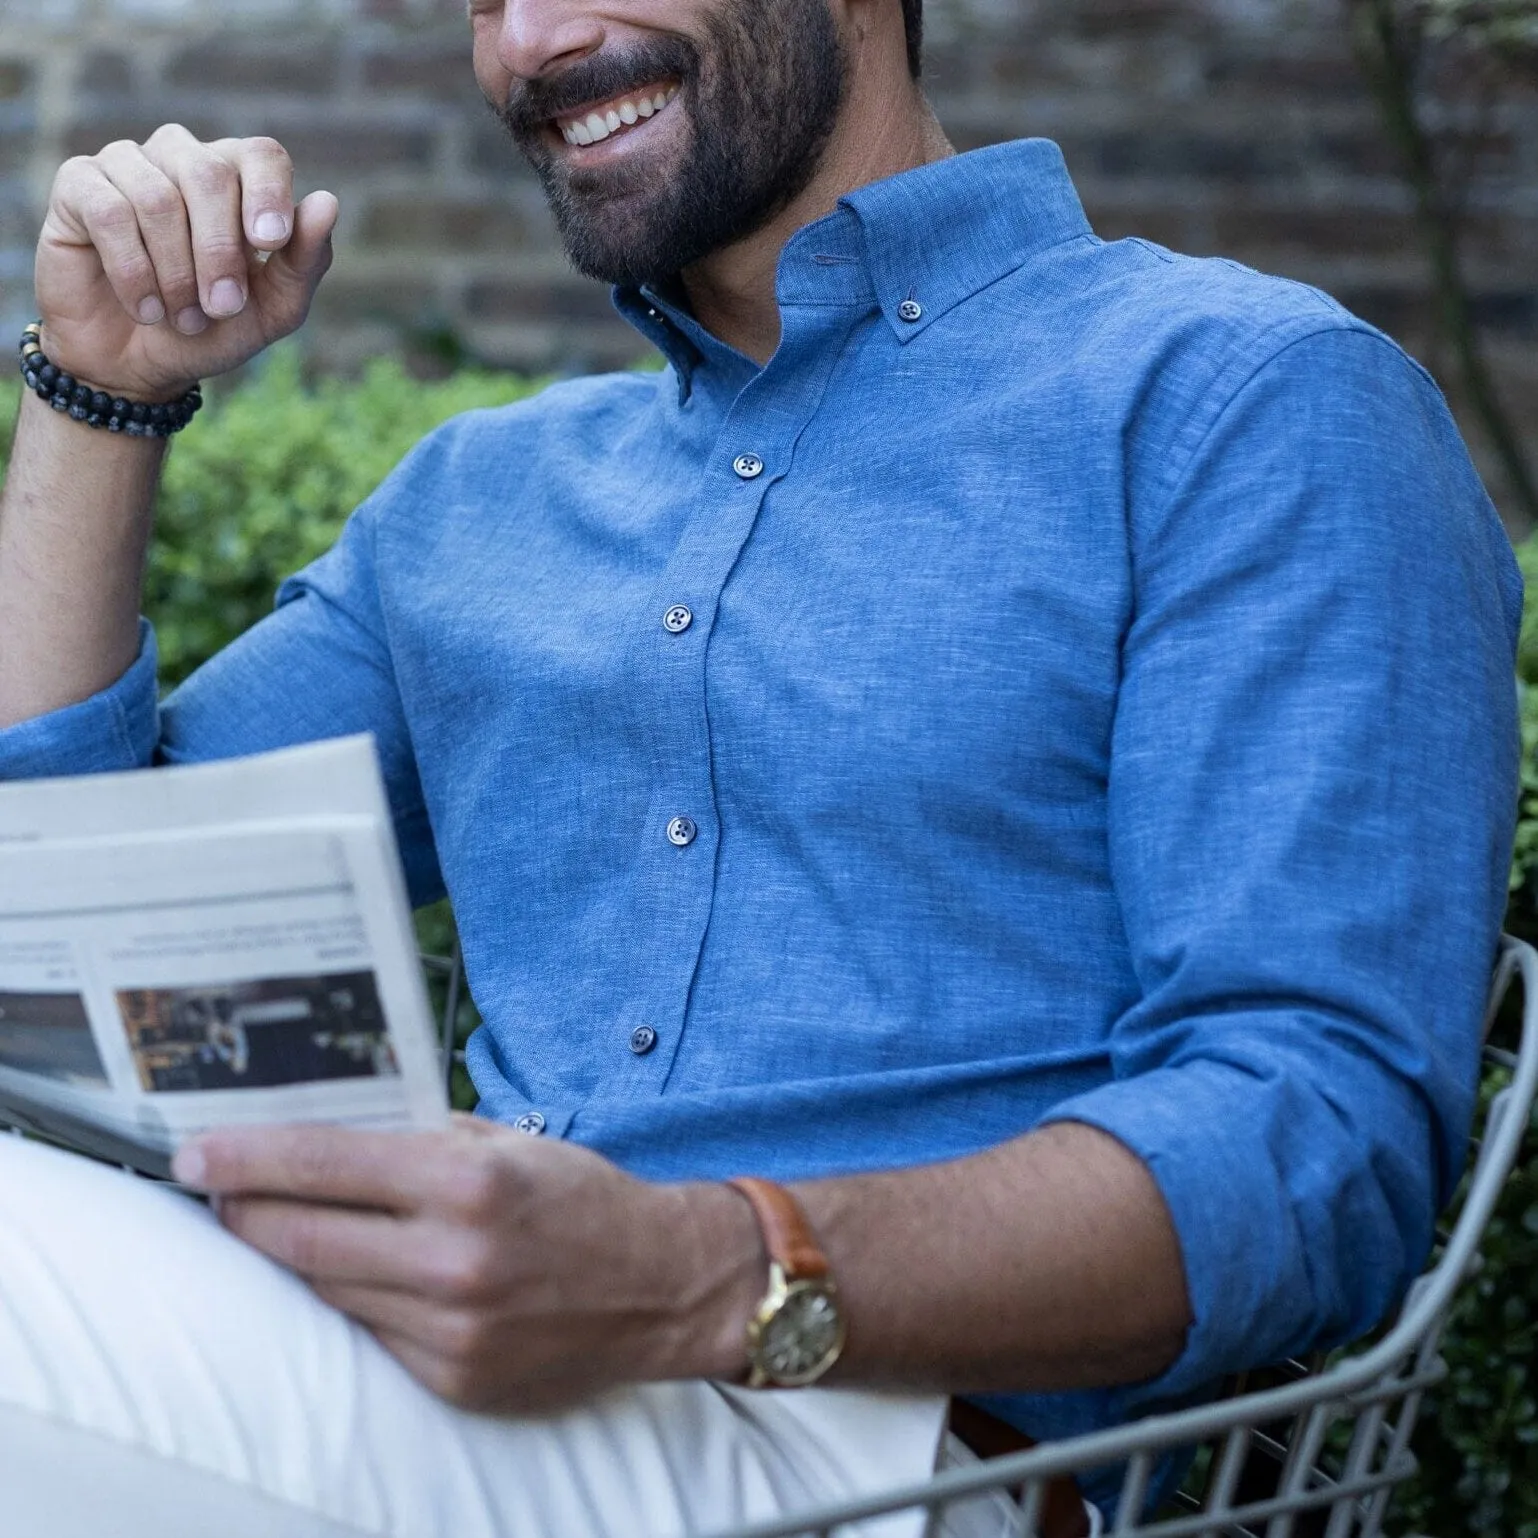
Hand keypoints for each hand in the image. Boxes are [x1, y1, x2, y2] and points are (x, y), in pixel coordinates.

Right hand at [35, 125, 337, 399]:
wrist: (138, 365)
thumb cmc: (210, 331)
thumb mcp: (272, 310)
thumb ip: (304, 261)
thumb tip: (327, 201)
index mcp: (236, 179)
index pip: (262, 154)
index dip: (267, 195)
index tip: (269, 244)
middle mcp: (182, 158)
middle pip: (210, 174)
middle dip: (220, 253)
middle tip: (220, 307)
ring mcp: (127, 165)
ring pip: (159, 198)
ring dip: (176, 273)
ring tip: (181, 316)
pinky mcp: (78, 186)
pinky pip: (109, 213)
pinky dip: (133, 272)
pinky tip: (145, 307)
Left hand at [172, 1116, 759, 1413]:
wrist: (662, 1285)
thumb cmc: (583, 1200)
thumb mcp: (508, 1143)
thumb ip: (418, 1143)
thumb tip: (324, 1141)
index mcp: (467, 1182)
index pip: (322, 1163)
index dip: (246, 1157)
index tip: (194, 1152)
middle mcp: (453, 1258)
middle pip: (300, 1235)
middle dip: (243, 1210)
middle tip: (213, 1189)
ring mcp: (450, 1328)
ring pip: (326, 1288)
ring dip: (292, 1256)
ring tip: (277, 1226)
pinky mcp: (453, 1378)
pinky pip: (370, 1335)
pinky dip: (353, 1301)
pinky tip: (359, 1275)